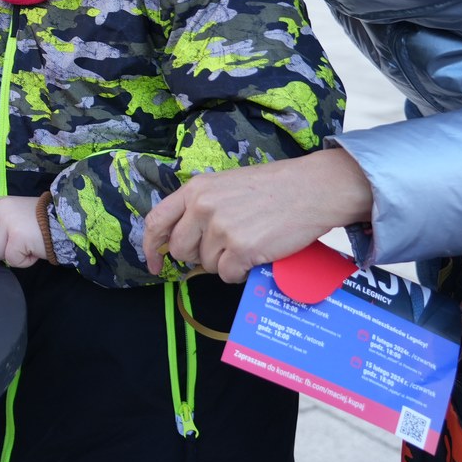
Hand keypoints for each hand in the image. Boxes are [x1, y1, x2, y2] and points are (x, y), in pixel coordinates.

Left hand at [0, 196, 46, 267]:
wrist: (70, 223)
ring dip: (13, 256)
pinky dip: (24, 261)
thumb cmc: (45, 225)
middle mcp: (1, 210)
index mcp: (0, 206)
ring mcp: (8, 222)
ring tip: (29, 247)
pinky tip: (35, 251)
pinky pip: (13, 259)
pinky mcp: (17, 236)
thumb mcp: (17, 222)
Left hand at [142, 149, 373, 281]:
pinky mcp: (241, 249)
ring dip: (225, 262)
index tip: (154, 262)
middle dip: (198, 256)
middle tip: (223, 248)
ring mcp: (221, 229)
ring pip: (207, 265)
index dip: (151, 246)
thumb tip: (184, 239)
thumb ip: (200, 207)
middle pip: (180, 250)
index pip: (156, 221)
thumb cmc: (271, 188)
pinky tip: (255, 255)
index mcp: (195, 189)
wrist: (310, 189)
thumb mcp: (225, 186)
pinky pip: (228, 275)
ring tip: (248, 243)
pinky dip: (240, 272)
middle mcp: (202, 207)